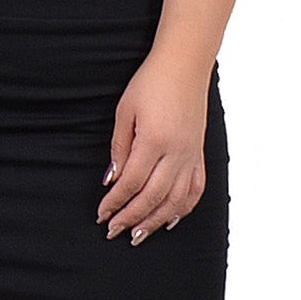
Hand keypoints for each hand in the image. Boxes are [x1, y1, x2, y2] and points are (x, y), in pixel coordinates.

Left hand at [97, 52, 212, 242]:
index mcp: (154, 140)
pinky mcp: (199, 153)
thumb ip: (119, 147)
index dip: (114, 202)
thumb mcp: (125, 111)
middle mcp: (176, 152)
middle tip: (114, 231)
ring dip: (155, 221)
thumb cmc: (151, 83)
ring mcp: (191, 154)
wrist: (184, 65)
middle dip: (131, 218)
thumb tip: (112, 179)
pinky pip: (195, 189)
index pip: (131, 182)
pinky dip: (183, 208)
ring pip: (176, 199)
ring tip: (138, 234)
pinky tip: (170, 219)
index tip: (101, 214)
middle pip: (152, 197)